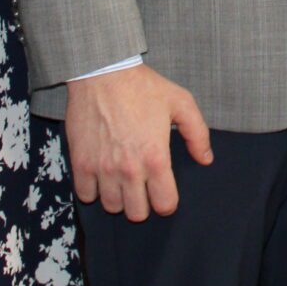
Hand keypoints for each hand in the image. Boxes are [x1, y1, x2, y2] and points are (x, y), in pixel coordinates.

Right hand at [65, 64, 213, 218]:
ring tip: (122, 180)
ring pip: (111, 206)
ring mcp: (102, 168)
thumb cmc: (143, 86)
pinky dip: (93, 190)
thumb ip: (198, 134)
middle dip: (143, 204)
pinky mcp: (81, 163)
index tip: (164, 194)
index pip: (164, 204)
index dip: (167, 202)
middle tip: (142, 188)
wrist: (102, 72)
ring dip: (118, 197)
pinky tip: (101, 175)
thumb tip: (205, 159)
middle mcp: (129, 169)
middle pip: (136, 213)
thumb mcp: (180, 102)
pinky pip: (85, 195)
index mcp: (155, 157)